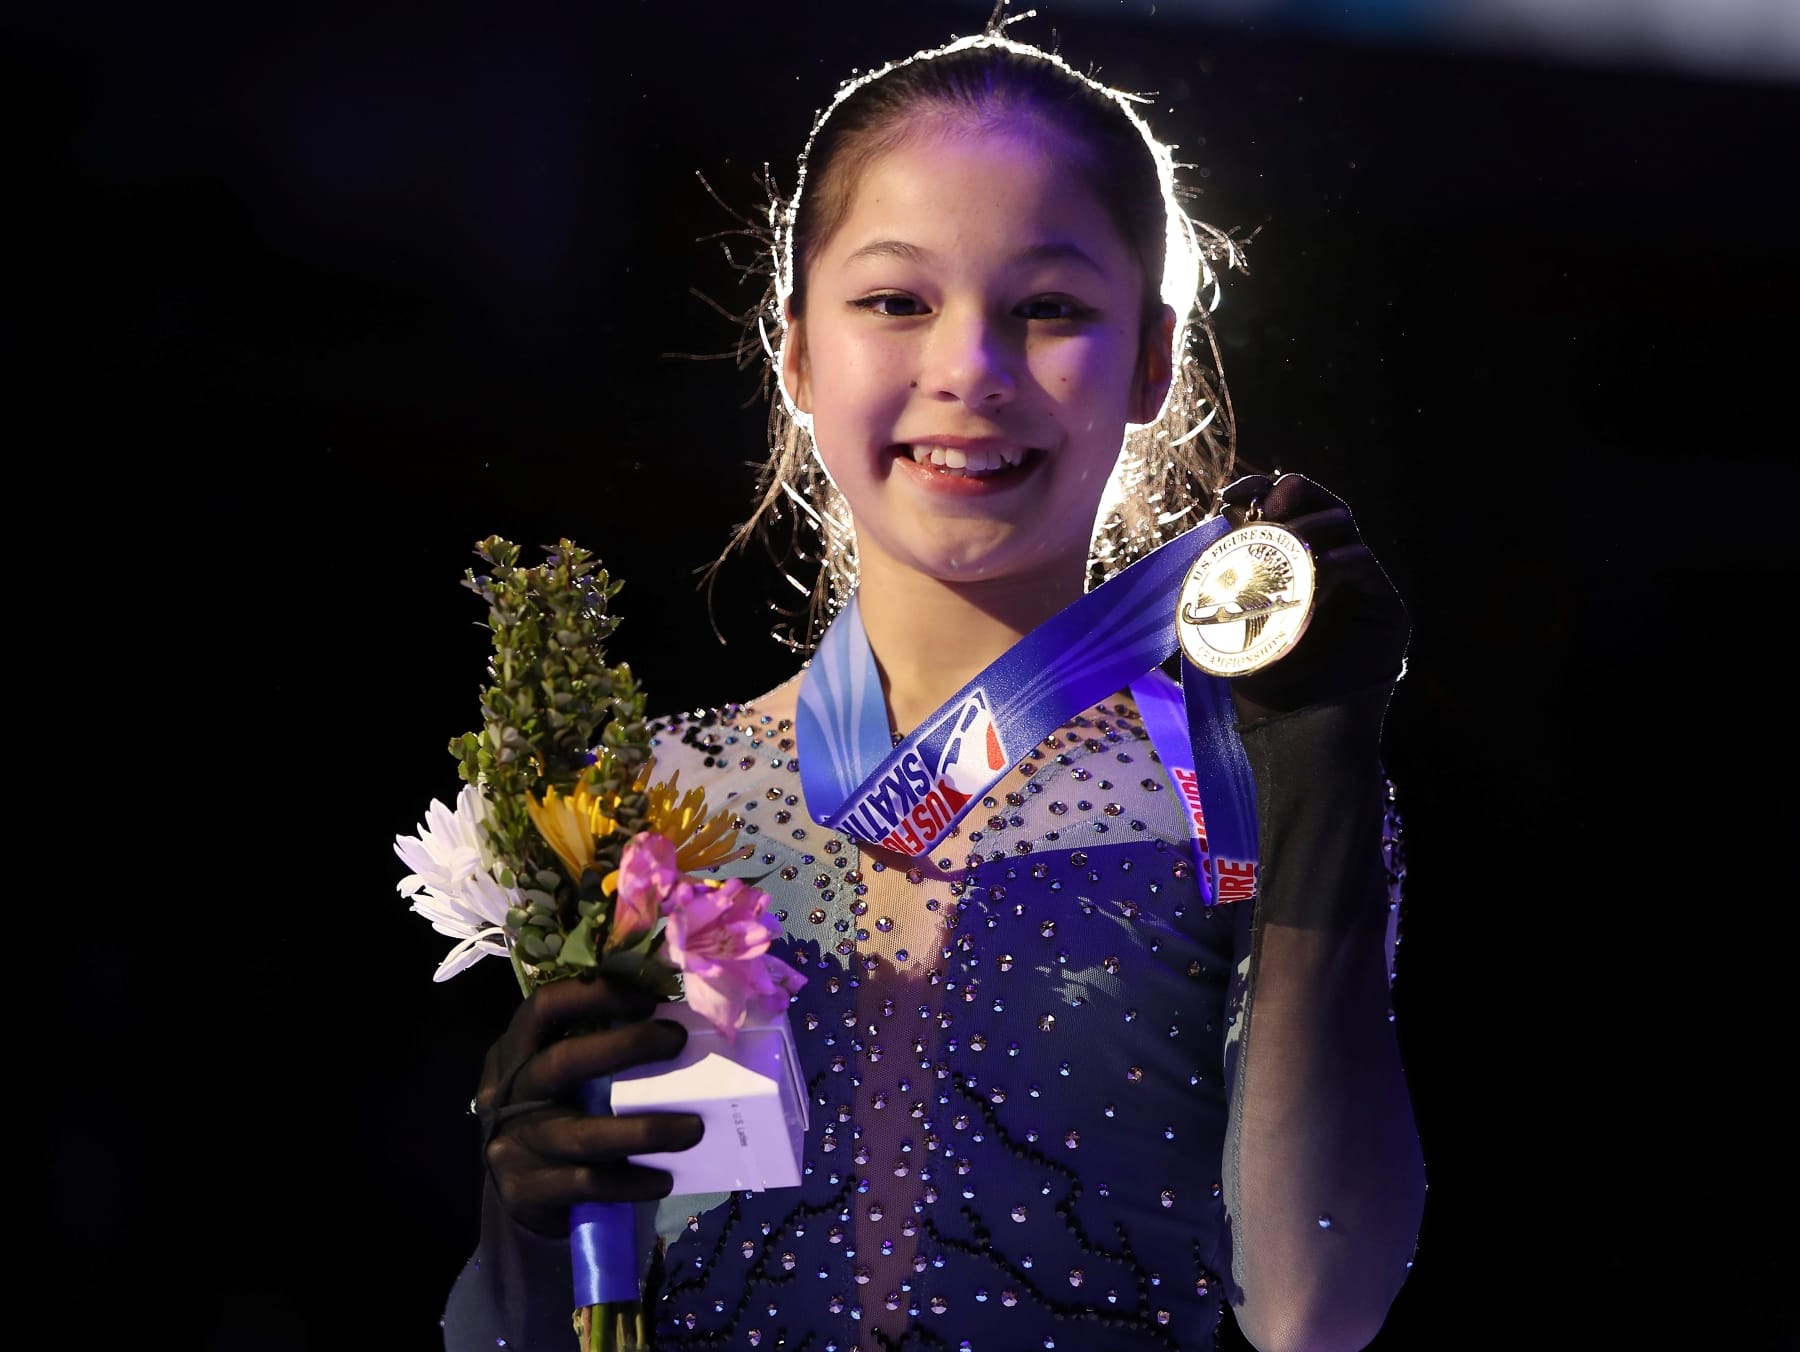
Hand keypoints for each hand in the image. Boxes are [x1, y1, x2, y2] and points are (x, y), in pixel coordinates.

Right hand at [474, 975, 704, 1236]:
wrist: (518, 1194)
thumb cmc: (554, 1116)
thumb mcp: (558, 1078)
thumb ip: (593, 1048)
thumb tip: (673, 1022)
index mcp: (514, 1052)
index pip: (544, 1007)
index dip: (595, 996)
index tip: (649, 1000)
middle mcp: (506, 1094)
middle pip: (563, 1062)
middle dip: (626, 1046)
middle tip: (677, 1041)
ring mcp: (512, 1145)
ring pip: (584, 1136)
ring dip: (646, 1131)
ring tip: (693, 1129)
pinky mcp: (525, 1191)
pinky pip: (588, 1184)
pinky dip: (632, 1181)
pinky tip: (664, 1179)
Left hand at [1216, 472, 1409, 719]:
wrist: (1297, 737)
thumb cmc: (1262, 686)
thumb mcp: (1232, 624)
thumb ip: (1230, 574)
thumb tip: (1224, 516)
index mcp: (1290, 570)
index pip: (1280, 515)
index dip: (1259, 493)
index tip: (1232, 494)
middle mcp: (1327, 571)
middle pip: (1316, 508)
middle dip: (1290, 495)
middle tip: (1266, 505)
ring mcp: (1358, 588)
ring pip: (1343, 527)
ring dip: (1310, 526)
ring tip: (1285, 542)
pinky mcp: (1385, 608)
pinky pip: (1365, 565)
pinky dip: (1341, 562)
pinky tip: (1320, 572)